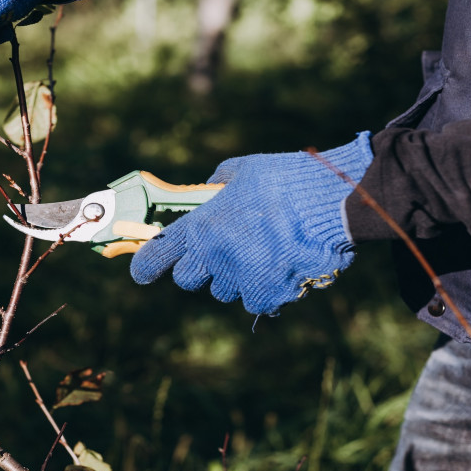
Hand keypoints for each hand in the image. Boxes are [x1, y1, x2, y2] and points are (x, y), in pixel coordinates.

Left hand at [130, 133, 373, 314]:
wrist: (329, 202)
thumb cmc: (284, 180)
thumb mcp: (240, 171)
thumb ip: (216, 186)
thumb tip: (209, 194)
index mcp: (201, 227)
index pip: (157, 255)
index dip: (145, 267)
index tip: (141, 273)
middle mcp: (216, 258)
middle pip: (188, 280)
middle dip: (198, 268)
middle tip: (217, 252)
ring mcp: (243, 280)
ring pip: (225, 291)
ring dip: (233, 278)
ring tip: (259, 254)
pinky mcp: (270, 295)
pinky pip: (256, 300)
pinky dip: (264, 288)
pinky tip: (280, 266)